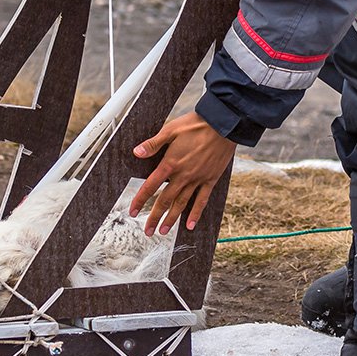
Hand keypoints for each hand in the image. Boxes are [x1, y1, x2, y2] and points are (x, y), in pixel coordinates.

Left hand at [129, 110, 235, 234]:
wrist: (223, 124)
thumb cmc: (196, 125)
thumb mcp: (170, 130)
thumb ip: (153, 144)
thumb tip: (136, 152)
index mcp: (170, 163)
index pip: (150, 186)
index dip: (140, 200)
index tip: (133, 212)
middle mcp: (183, 175)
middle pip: (165, 200)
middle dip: (154, 217)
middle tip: (147, 231)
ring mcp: (197, 179)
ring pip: (182, 204)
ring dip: (171, 219)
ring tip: (163, 231)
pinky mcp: (210, 179)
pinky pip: (202, 200)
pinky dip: (196, 213)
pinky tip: (190, 225)